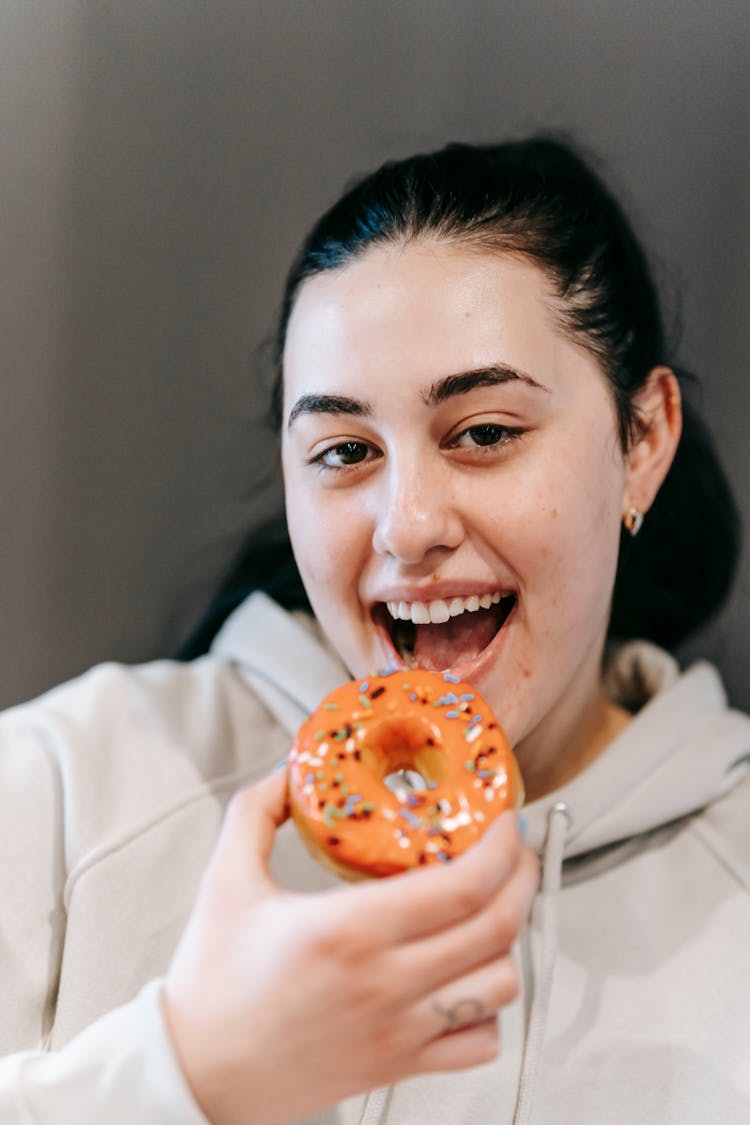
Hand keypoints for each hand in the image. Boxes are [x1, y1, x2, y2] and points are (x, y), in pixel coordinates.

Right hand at [163, 770, 538, 1124]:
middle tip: (514, 849)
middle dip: (523, 878)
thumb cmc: (210, 980)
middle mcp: (383, 983)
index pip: (462, 885)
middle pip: (497, 927)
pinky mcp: (399, 1066)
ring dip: (507, 941)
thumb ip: (256, 812)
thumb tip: (289, 770)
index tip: (505, 819)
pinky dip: (488, 1006)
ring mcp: (398, 1030)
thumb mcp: (224, 880)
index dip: (501, 847)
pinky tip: (465, 975)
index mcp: (346, 931)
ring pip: (499, 984)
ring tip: (488, 908)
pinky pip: (479, 1041)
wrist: (197, 1074)